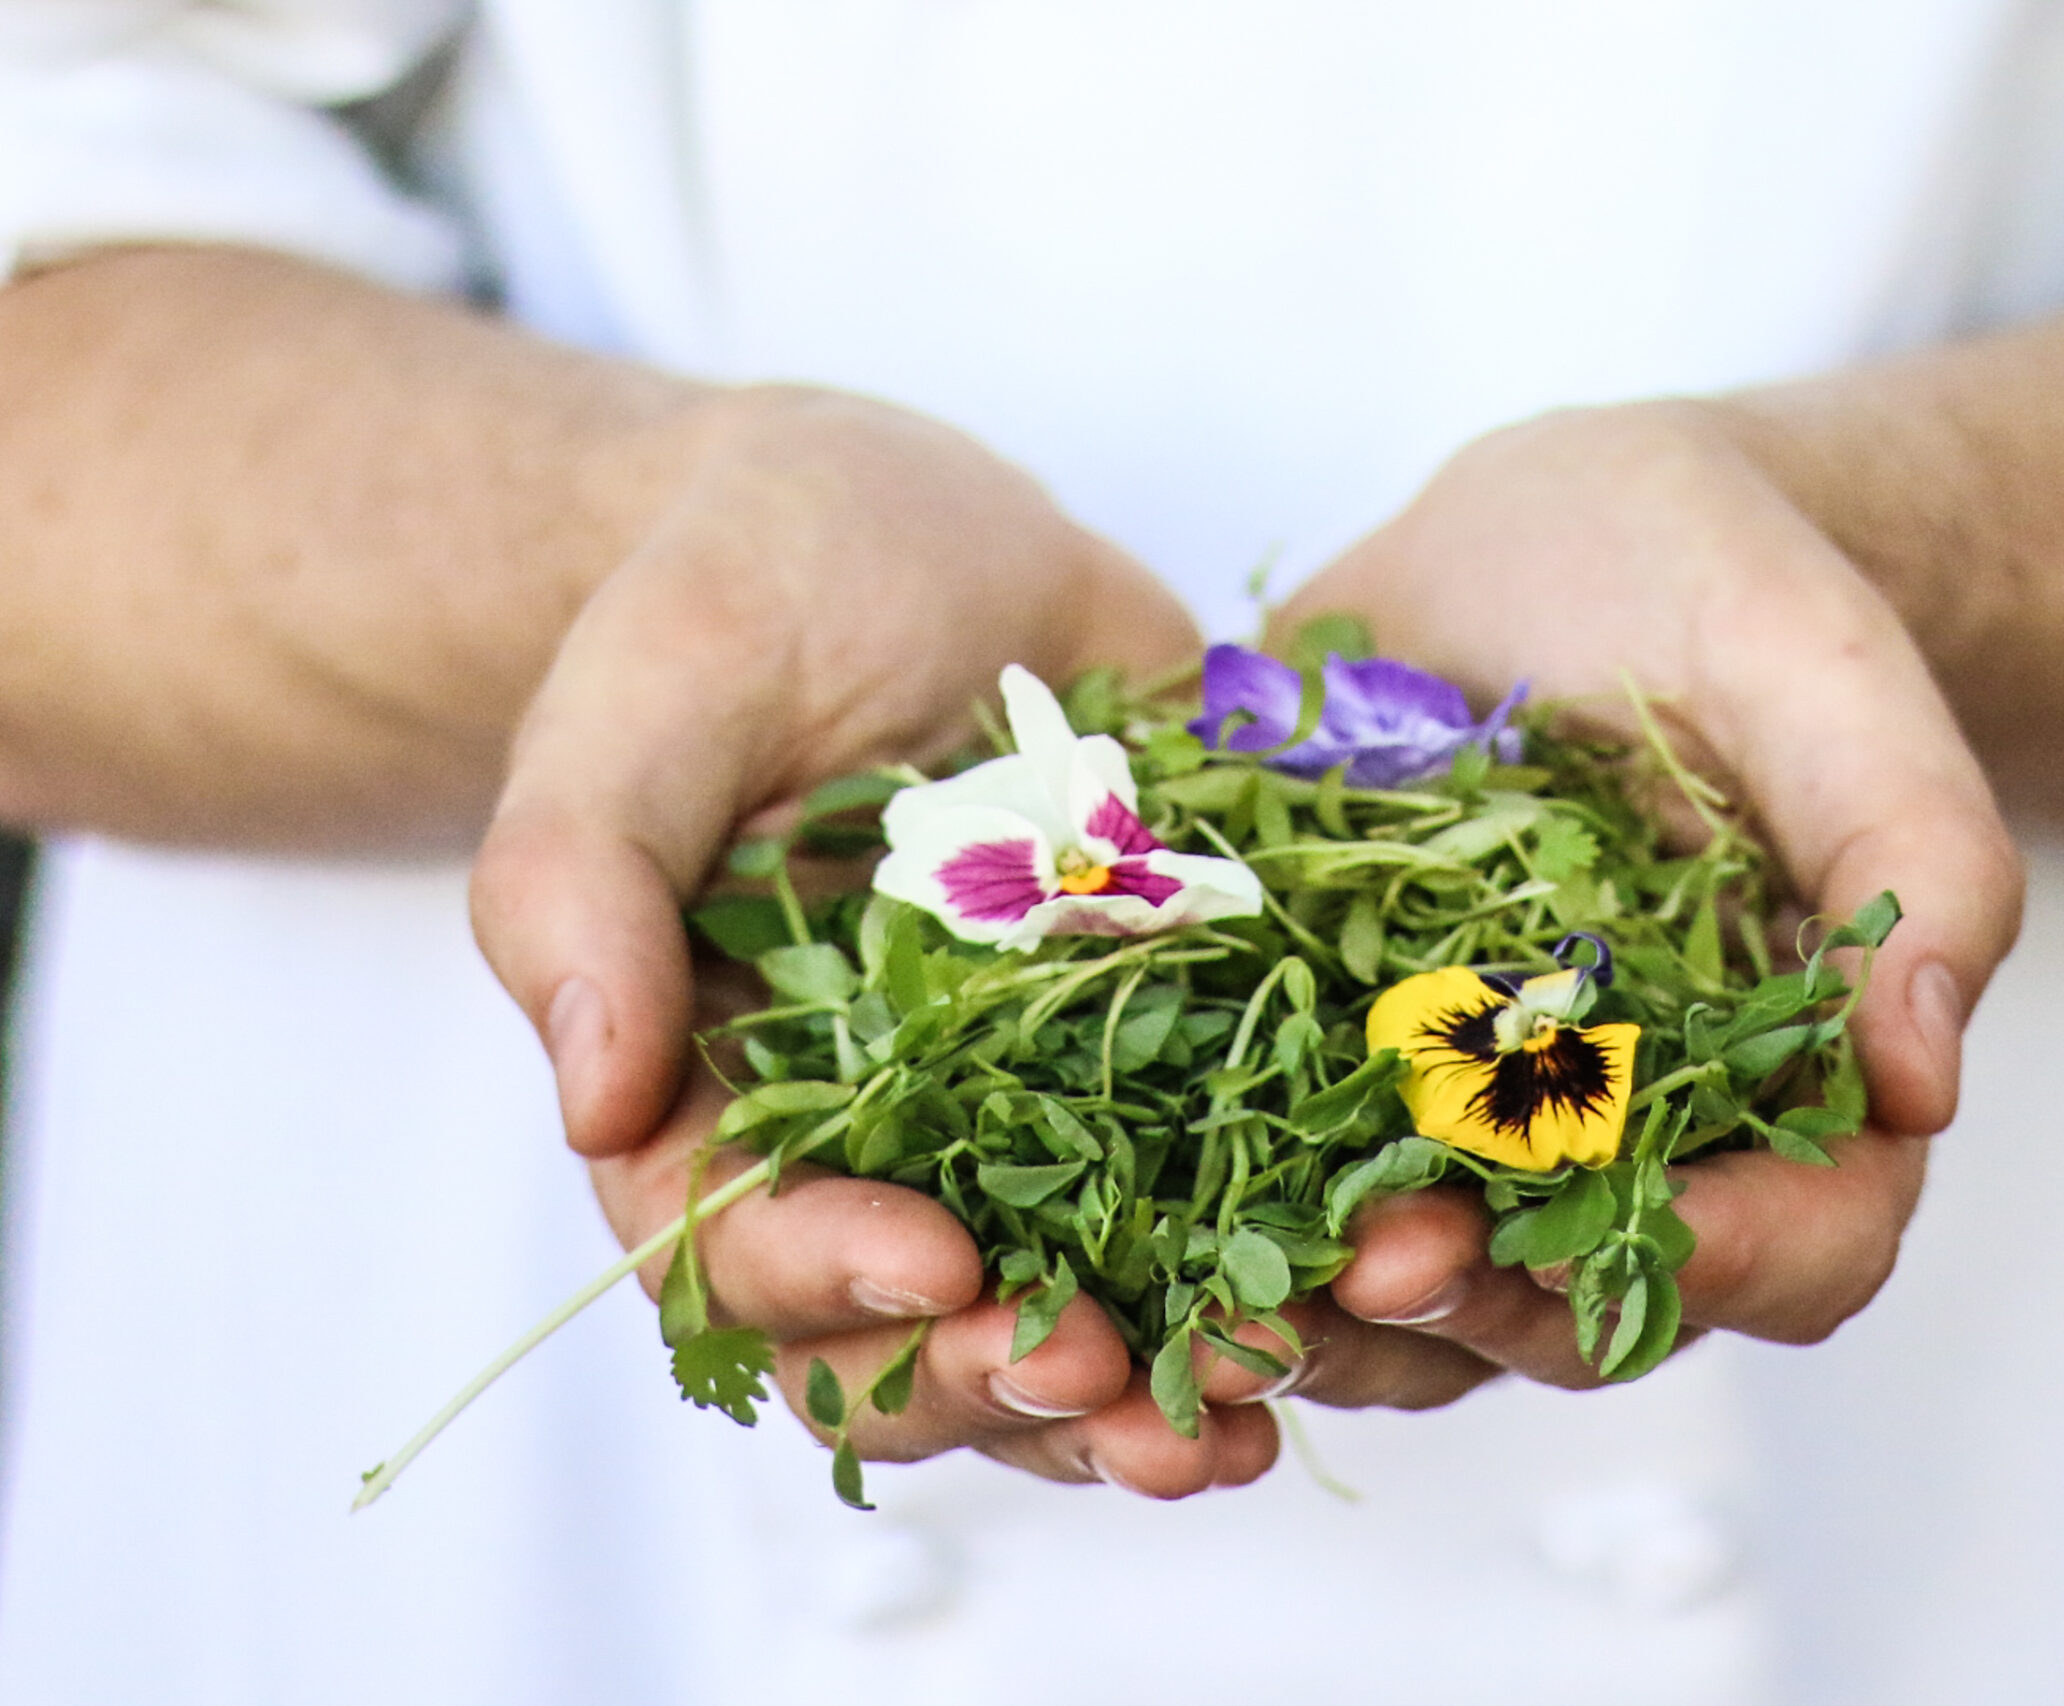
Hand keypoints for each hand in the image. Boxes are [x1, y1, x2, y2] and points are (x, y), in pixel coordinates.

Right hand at [473, 386, 1270, 1491]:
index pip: (735, 1251)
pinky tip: (1363, 1292)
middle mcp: (868, 1141)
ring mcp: (1025, 1116)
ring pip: (1072, 1313)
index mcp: (711, 1091)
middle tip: (1114, 1372)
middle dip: (1008, 1383)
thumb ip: (582, 884)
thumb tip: (594, 1099)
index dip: (830, 1287)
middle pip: (907, 1340)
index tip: (939, 1261)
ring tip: (1259, 1392)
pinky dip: (1280, 1267)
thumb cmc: (744, 591)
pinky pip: (1216, 1201)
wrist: (913, 529)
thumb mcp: (650, 698)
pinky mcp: (1162, 1058)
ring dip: (1158, 1387)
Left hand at [1203, 401, 2020, 1408]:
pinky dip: (1200, 1231)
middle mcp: (1623, 1144)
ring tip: (1233, 1284)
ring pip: (1415, 1300)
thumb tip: (1925, 1075)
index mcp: (1785, 1084)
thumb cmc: (1726, 595)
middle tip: (1376, 1265)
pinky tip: (1122, 1211)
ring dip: (1326, 1316)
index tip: (1632, 1235)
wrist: (1561, 546)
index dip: (1734, 1263)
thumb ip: (1912, 851)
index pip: (1805, 1242)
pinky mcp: (1319, 1077)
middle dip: (1481, 1308)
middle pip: (1582, 1309)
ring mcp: (1460, 1130)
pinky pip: (1266, 1200)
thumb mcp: (1828, 677)